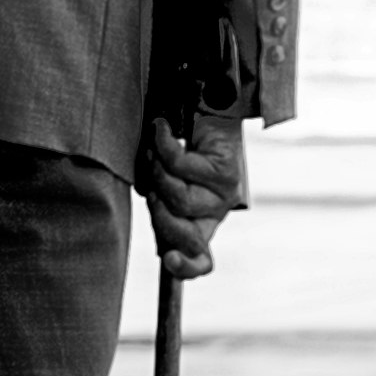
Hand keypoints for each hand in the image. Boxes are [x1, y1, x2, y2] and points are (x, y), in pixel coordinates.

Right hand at [136, 113, 247, 275]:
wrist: (207, 108)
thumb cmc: (180, 148)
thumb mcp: (163, 183)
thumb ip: (158, 201)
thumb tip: (152, 210)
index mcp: (200, 224)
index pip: (200, 260)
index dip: (186, 267)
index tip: (169, 259)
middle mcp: (215, 212)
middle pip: (180, 233)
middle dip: (156, 209)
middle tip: (151, 184)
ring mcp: (224, 193)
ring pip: (179, 199)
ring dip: (157, 173)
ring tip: (156, 153)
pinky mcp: (225, 169)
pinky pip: (181, 166)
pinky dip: (162, 145)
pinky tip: (162, 131)